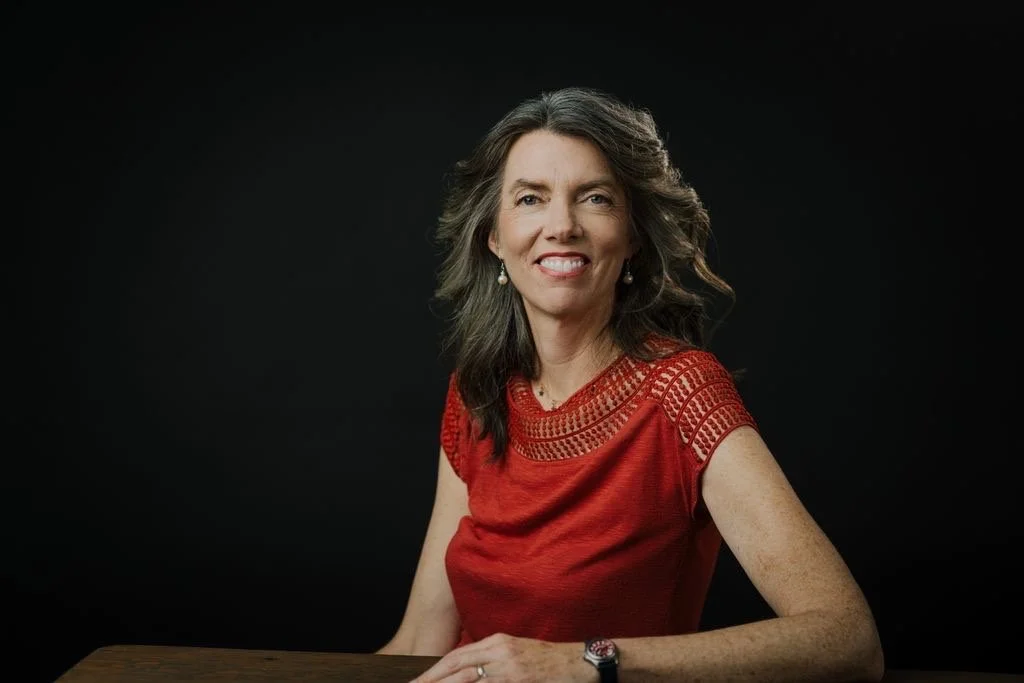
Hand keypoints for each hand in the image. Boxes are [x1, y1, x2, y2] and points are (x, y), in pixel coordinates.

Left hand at [409, 633, 597, 682]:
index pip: (457, 656)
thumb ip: (493, 659)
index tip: (418, 682)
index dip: (434, 671)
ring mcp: (510, 669)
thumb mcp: (518, 652)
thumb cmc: (551, 661)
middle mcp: (500, 652)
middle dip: (432, 680)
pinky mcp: (520, 681)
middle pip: (456, 667)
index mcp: (497, 641)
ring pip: (468, 680)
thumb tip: (467, 673)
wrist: (583, 663)